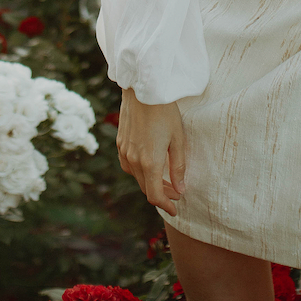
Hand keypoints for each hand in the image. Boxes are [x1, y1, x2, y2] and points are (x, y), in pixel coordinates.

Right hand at [116, 89, 186, 216]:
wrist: (143, 90)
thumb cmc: (165, 112)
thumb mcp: (178, 139)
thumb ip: (178, 166)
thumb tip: (180, 189)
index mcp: (150, 162)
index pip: (155, 195)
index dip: (165, 206)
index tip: (175, 209)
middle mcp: (134, 160)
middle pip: (146, 188)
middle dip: (162, 194)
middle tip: (177, 193)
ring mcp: (124, 152)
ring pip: (136, 177)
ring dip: (150, 183)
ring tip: (166, 180)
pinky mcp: (120, 143)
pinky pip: (128, 165)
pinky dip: (139, 172)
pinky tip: (149, 166)